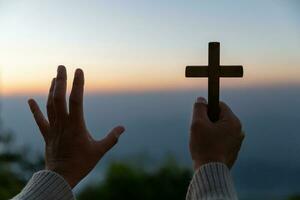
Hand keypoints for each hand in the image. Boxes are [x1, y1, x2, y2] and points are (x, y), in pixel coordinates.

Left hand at [28, 66, 124, 187]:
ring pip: (50, 105)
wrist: (61, 177)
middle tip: (61, 67)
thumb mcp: (99, 150)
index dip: (78, 84)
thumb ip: (112, 138)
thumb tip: (123, 128)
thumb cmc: (82, 164)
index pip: (76, 100)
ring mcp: (53, 128)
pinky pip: (40, 120)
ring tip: (54, 78)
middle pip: (59, 98)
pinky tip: (30, 100)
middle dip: (60, 81)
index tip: (79, 71)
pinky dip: (34, 109)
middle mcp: (63, 123)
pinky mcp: (47, 134)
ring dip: (52, 90)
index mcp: (76, 125)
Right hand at [189, 97, 243, 169]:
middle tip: (199, 131)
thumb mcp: (197, 123)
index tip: (199, 116)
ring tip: (202, 141)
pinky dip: (213, 141)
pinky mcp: (233, 151)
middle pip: (219, 117)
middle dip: (207, 121)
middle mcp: (239, 130)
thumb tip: (201, 100)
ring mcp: (237, 142)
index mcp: (233, 122)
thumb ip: (199, 108)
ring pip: (220, 129)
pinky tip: (207, 149)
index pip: (219, 105)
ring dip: (210, 131)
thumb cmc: (204, 147)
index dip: (206, 108)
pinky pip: (222, 139)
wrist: (210, 172)